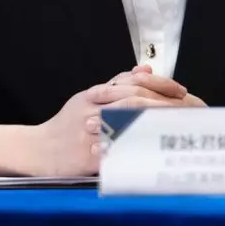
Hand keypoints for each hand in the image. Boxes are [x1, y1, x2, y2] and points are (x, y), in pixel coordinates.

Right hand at [33, 66, 205, 176]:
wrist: (38, 149)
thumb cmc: (67, 125)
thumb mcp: (89, 98)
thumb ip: (117, 85)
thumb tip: (144, 69)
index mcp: (95, 95)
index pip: (133, 82)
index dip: (160, 84)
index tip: (181, 90)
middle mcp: (93, 109)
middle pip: (134, 99)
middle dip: (164, 103)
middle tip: (186, 109)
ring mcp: (90, 132)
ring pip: (128, 121)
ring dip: (156, 122)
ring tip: (177, 125)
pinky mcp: (88, 156)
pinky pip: (117, 151)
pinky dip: (136, 149)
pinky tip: (156, 149)